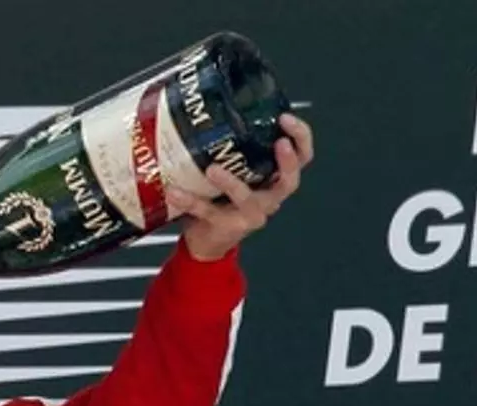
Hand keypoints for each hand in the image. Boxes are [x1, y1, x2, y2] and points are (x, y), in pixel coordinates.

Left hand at [167, 113, 314, 260]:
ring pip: (248, 198)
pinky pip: (209, 212)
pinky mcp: (228, 227)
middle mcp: (269, 197)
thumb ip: (230, 142)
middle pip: (290, 180)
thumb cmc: (222, 196)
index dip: (301, 138)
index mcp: (274, 178)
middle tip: (279, 142)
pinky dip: (190, 201)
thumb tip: (208, 93)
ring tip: (213, 169)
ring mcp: (251, 215)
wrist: (209, 239)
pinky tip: (174, 191)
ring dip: (231, 182)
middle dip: (287, 161)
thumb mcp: (233, 167)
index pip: (302, 156)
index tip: (286, 118)